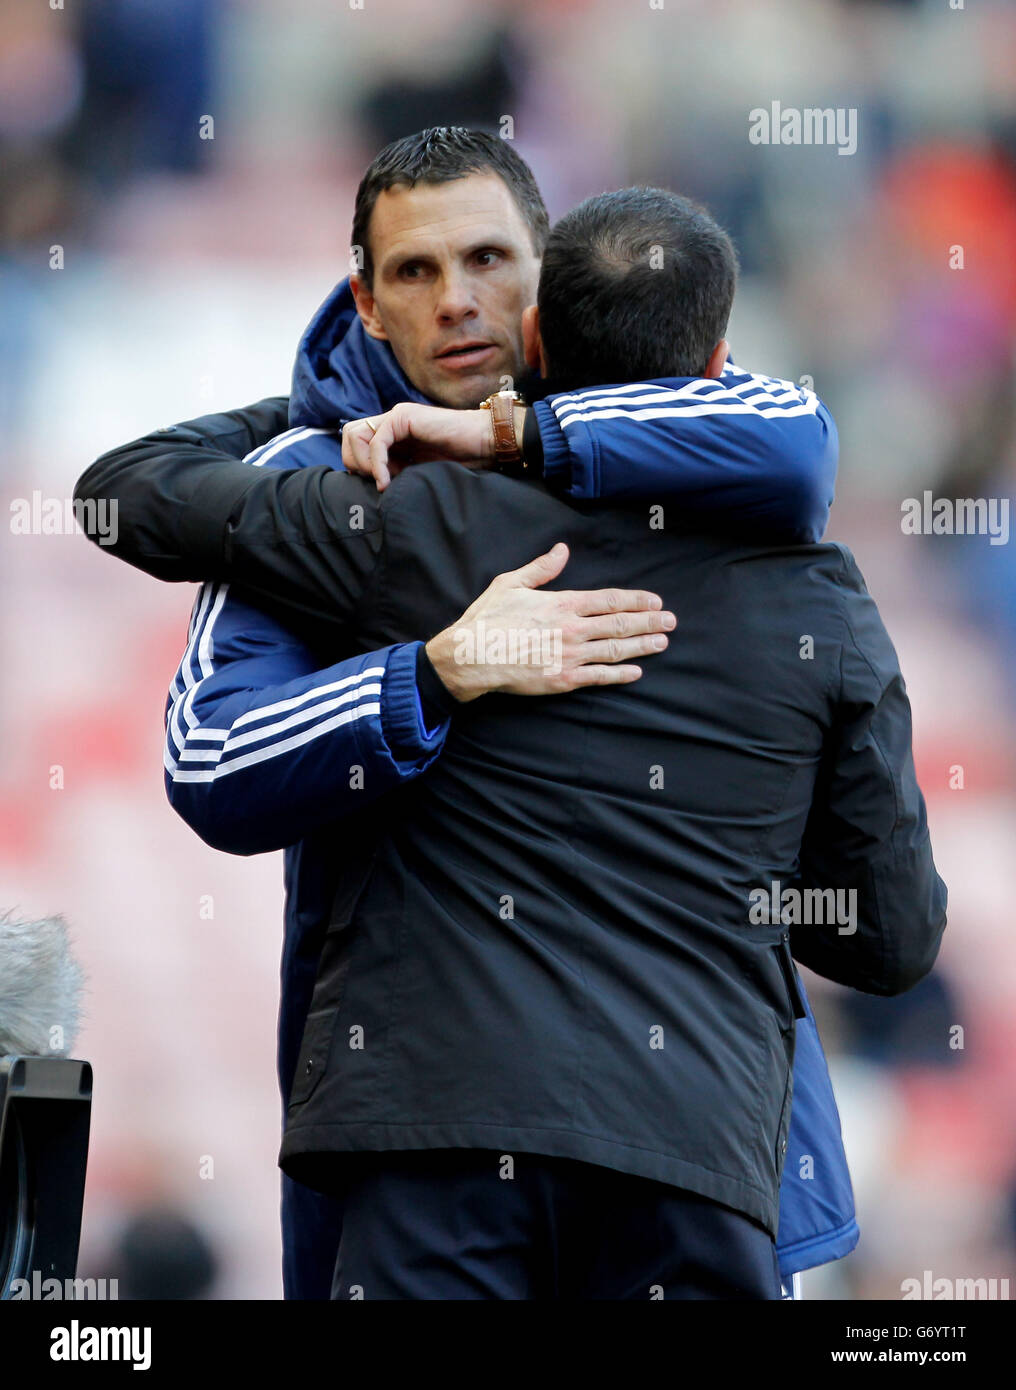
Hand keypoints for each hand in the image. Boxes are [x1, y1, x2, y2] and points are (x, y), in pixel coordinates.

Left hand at [342, 402, 502, 490]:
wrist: (486, 443)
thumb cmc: (463, 460)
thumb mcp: (421, 471)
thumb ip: (399, 472)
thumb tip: (375, 487)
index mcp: (394, 435)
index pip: (355, 444)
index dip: (360, 467)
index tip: (382, 484)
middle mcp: (391, 423)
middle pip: (348, 436)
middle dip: (355, 462)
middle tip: (379, 482)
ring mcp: (396, 417)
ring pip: (354, 435)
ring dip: (363, 463)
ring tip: (385, 481)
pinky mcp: (404, 417)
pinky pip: (376, 441)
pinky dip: (377, 464)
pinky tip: (388, 480)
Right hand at [425, 543, 675, 700]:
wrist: (471, 656)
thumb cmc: (487, 619)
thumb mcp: (511, 583)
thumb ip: (541, 568)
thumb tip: (563, 550)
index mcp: (563, 603)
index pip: (610, 600)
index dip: (636, 600)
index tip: (655, 601)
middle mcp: (572, 628)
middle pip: (621, 624)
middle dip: (650, 621)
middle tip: (671, 621)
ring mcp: (570, 656)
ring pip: (616, 649)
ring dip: (643, 645)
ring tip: (663, 642)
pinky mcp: (563, 679)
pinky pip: (599, 676)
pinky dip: (621, 674)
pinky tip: (637, 671)